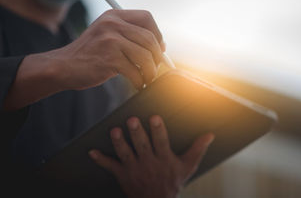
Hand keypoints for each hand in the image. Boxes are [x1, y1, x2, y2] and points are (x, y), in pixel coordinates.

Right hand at [51, 9, 164, 89]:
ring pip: (145, 55)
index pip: (146, 18)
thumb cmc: (88, 54)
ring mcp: (110, 40)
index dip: (157, 34)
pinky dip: (140, 80)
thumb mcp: (106, 35)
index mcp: (113, 15)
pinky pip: (135, 71)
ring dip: (151, 71)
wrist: (62, 67)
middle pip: (149, 37)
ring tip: (148, 78)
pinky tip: (137, 84)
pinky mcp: (109, 58)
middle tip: (156, 67)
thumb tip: (160, 47)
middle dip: (157, 56)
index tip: (159, 48)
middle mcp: (112, 24)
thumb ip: (129, 35)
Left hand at [88, 116, 214, 197]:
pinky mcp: (122, 174)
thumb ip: (197, 149)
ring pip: (125, 154)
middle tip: (132, 120)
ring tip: (115, 130)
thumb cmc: (173, 182)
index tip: (154, 117)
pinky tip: (91, 151)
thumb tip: (209, 134)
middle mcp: (149, 164)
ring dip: (119, 143)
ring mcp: (134, 169)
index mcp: (164, 160)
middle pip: (141, 146)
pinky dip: (100, 160)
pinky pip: (110, 166)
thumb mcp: (188, 167)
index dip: (158, 130)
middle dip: (137, 133)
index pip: (161, 142)